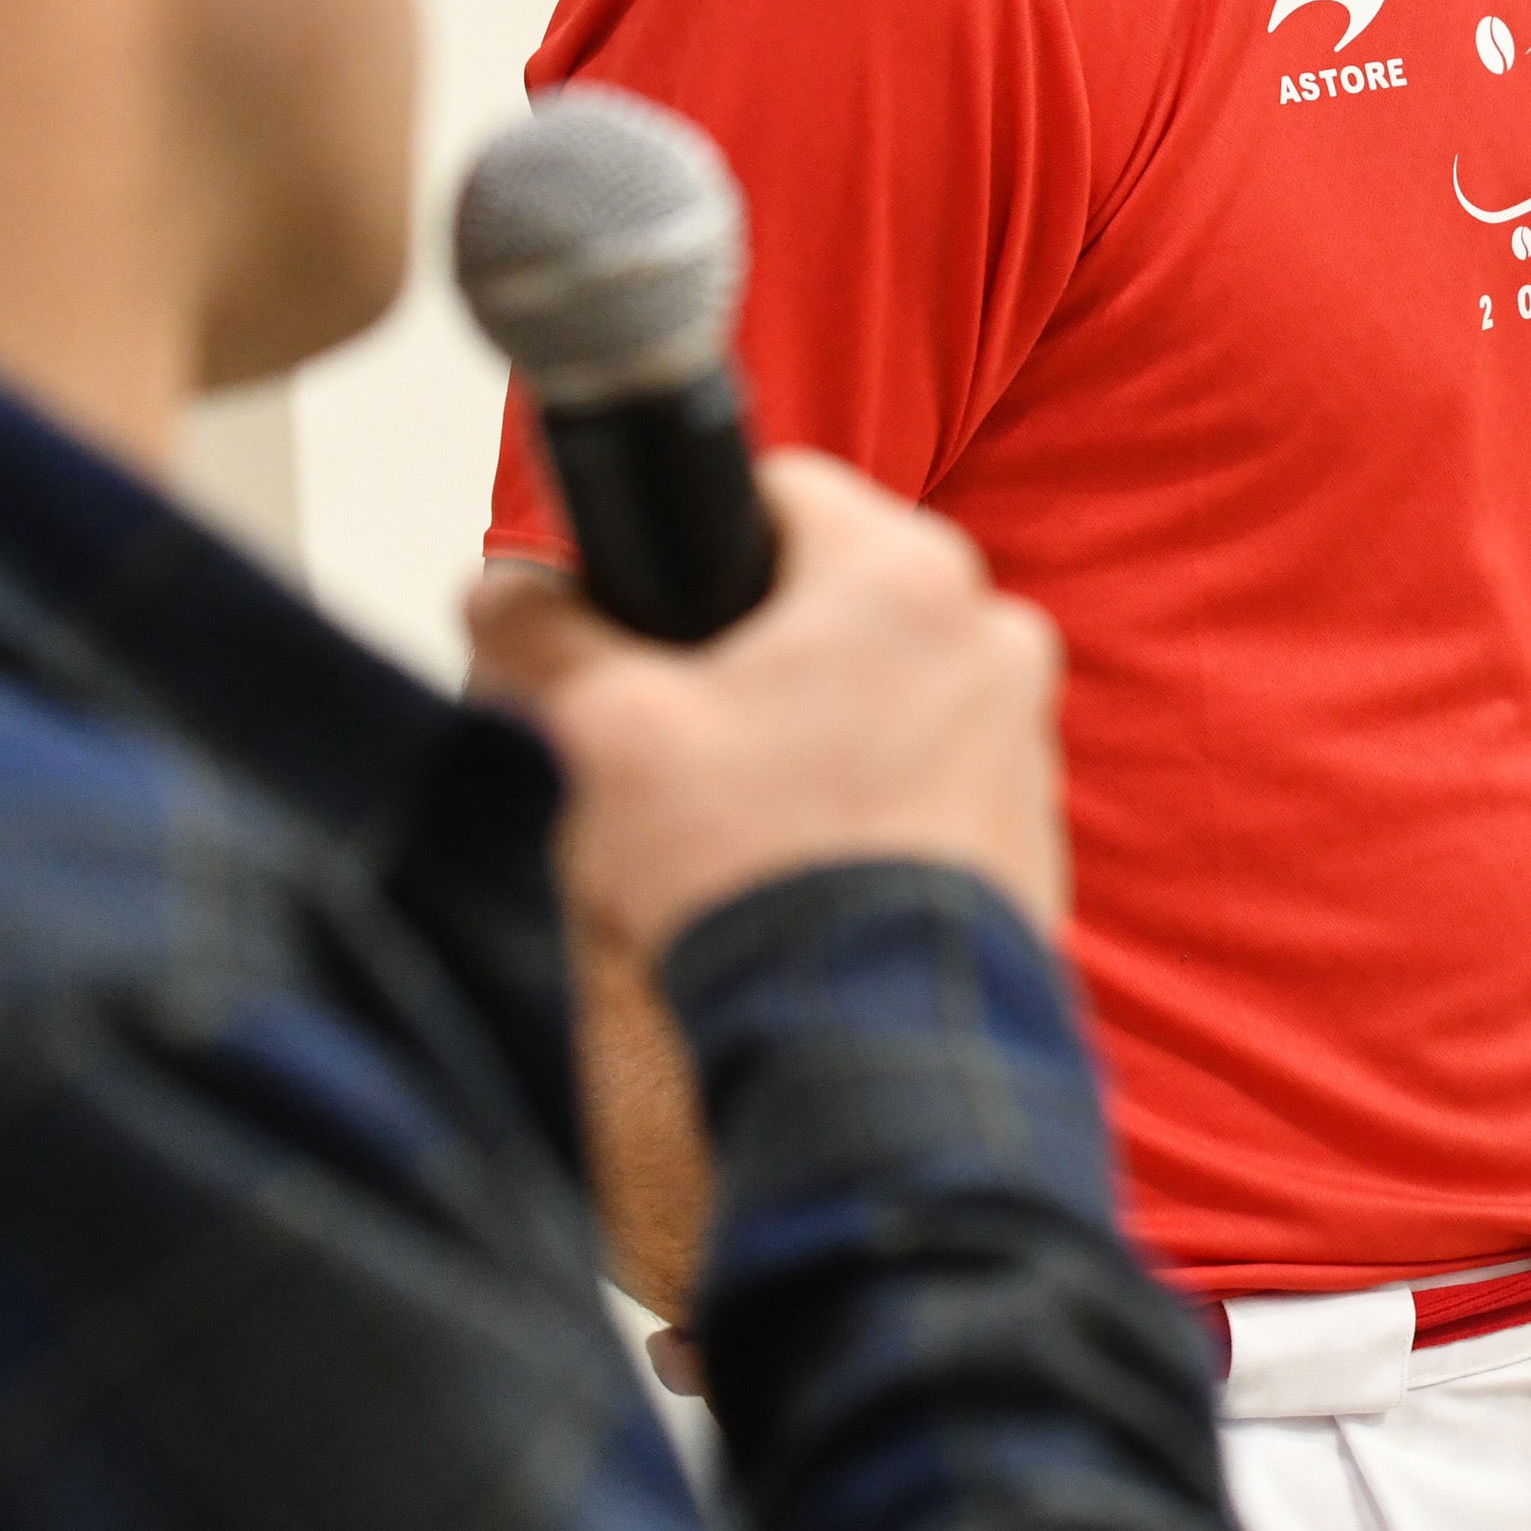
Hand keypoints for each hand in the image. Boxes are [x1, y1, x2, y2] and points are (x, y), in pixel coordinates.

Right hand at [469, 451, 1070, 959]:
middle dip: (754, 654)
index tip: (657, 611)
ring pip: (885, 689)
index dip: (697, 542)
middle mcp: (994, 633)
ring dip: (814, 730)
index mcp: (907, 572)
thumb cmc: (756, 868)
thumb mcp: (607, 732)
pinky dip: (870, 800)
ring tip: (739, 815)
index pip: (783, 494)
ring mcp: (1026, 730)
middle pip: (835, 600)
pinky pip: (931, 774)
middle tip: (682, 733)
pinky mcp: (1030, 820)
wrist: (869, 1036)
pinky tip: (805, 861)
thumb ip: (546, 637)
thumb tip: (499, 595)